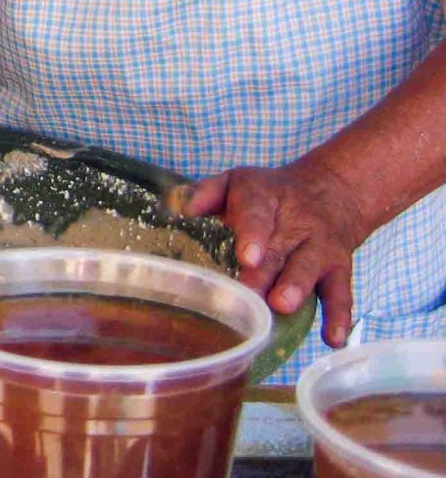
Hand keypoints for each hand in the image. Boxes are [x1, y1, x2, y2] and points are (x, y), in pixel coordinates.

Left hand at [179, 157, 369, 347]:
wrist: (331, 191)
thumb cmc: (267, 195)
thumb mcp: (236, 182)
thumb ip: (207, 193)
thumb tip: (180, 210)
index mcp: (263, 199)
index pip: (257, 213)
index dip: (253, 234)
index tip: (247, 256)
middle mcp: (295, 224)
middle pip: (280, 249)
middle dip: (265, 273)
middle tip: (250, 292)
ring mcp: (319, 248)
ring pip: (309, 268)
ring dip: (296, 288)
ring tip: (281, 306)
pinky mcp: (338, 270)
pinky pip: (341, 293)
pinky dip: (339, 317)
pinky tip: (333, 340)